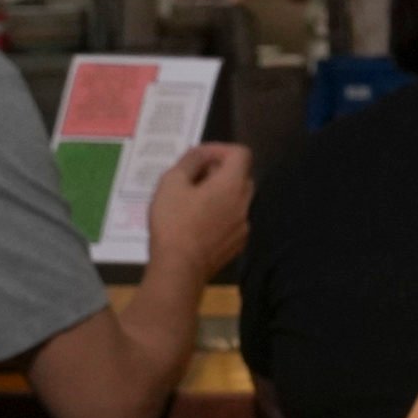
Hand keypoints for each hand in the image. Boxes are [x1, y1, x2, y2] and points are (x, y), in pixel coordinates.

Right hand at [143, 143, 251, 278]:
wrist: (180, 267)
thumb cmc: (174, 221)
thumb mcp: (172, 182)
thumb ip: (190, 161)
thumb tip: (201, 154)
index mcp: (233, 185)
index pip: (241, 153)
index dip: (220, 149)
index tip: (198, 157)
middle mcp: (246, 203)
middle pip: (240, 175)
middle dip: (218, 170)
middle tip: (192, 177)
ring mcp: (245, 225)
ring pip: (237, 198)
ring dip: (219, 192)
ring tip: (192, 199)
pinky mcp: (238, 243)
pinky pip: (234, 218)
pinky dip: (220, 212)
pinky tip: (198, 221)